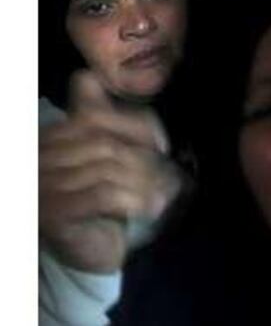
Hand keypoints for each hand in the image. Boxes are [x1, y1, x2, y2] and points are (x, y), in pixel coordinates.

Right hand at [39, 71, 182, 272]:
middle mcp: (38, 156)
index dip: (136, 125)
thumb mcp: (116, 155)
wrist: (92, 252)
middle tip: (169, 175)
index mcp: (51, 135)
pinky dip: (135, 199)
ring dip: (144, 181)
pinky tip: (151, 209)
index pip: (95, 113)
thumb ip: (124, 121)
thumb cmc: (106, 200)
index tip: (164, 144)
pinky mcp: (53, 213)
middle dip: (144, 158)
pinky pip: (104, 195)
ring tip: (164, 194)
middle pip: (103, 142)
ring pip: (106, 168)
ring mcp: (41, 185)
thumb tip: (147, 82)